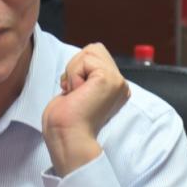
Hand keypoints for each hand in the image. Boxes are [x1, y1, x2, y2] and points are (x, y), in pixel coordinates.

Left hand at [42, 43, 129, 176]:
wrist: (66, 137)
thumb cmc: (65, 121)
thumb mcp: (78, 90)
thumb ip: (86, 75)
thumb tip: (84, 60)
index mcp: (114, 88)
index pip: (95, 55)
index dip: (77, 69)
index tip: (74, 93)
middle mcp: (120, 84)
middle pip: (93, 49)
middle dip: (75, 67)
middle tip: (74, 93)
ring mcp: (117, 81)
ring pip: (89, 52)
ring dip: (73, 71)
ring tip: (77, 93)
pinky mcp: (110, 79)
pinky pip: (85, 60)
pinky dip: (74, 74)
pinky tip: (77, 93)